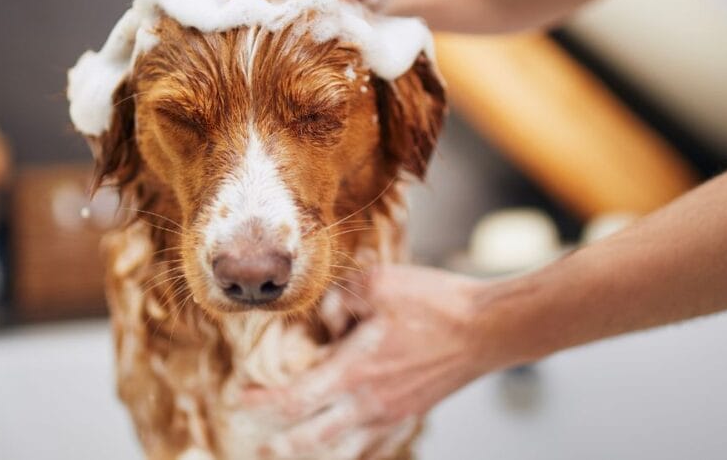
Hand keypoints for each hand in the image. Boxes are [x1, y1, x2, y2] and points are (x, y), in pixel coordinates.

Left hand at [242, 264, 495, 457]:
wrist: (489, 328)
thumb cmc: (435, 304)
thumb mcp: (375, 284)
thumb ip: (337, 301)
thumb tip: (321, 321)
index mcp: (353, 373)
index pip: (290, 400)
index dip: (257, 404)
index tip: (237, 399)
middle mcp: (368, 404)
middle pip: (308, 439)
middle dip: (277, 441)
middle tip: (257, 437)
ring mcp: (392, 415)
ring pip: (341, 451)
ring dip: (311, 450)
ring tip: (292, 447)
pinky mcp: (412, 414)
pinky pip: (374, 447)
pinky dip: (351, 450)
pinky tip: (344, 444)